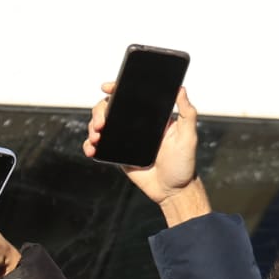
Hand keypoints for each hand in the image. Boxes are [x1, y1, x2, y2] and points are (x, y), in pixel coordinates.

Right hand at [84, 83, 210, 225]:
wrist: (173, 190)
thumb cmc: (184, 163)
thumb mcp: (189, 136)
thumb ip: (187, 112)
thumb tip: (181, 89)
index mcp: (150, 116)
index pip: (130, 97)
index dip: (116, 89)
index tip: (108, 88)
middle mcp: (135, 125)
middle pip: (109, 109)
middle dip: (99, 112)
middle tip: (101, 123)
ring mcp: (124, 140)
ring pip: (100, 126)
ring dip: (92, 127)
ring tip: (96, 136)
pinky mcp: (117, 155)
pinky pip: (99, 147)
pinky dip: (90, 146)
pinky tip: (92, 150)